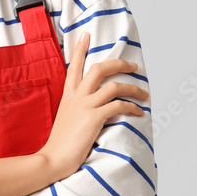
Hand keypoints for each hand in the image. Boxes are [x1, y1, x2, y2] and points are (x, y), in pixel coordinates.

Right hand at [37, 31, 148, 180]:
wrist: (52, 159)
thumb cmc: (60, 144)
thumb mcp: (66, 118)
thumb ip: (76, 107)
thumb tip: (91, 106)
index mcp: (69, 95)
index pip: (74, 66)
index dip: (80, 49)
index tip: (86, 35)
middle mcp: (77, 96)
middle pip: (99, 68)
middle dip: (120, 64)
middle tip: (133, 66)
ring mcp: (85, 106)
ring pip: (114, 86)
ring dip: (133, 89)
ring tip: (144, 94)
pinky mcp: (94, 118)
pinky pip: (119, 106)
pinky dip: (132, 107)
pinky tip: (139, 112)